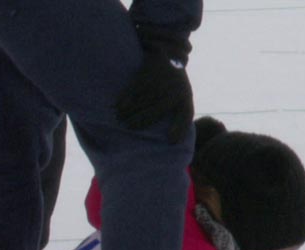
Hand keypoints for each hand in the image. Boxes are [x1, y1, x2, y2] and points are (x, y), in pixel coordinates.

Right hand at [115, 27, 193, 142]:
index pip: (185, 116)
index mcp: (185, 98)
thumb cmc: (177, 85)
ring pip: (143, 100)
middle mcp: (175, 90)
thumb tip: (173, 141)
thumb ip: (180, 117)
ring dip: (130, 111)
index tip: (171, 140)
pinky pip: (135, 88)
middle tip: (128, 128)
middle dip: (140, 120)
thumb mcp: (184, 98)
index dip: (179, 129)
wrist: (171, 53)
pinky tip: (118, 106)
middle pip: (156, 109)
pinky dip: (126, 98)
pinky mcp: (149, 72)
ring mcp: (161, 81)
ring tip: (120, 119)